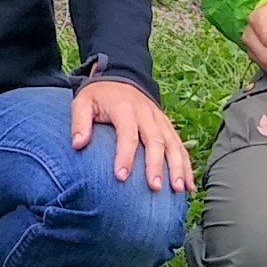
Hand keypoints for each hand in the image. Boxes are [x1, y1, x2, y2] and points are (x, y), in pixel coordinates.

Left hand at [71, 77, 191, 191]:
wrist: (121, 78)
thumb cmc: (99, 96)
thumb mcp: (82, 102)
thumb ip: (79, 122)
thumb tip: (77, 144)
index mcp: (125, 108)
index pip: (127, 134)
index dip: (125, 156)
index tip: (121, 177)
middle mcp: (146, 114)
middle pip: (155, 141)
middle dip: (156, 165)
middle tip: (155, 187)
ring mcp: (160, 120)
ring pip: (173, 144)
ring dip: (178, 167)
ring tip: (178, 189)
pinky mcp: (167, 126)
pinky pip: (180, 146)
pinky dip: (187, 166)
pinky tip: (189, 186)